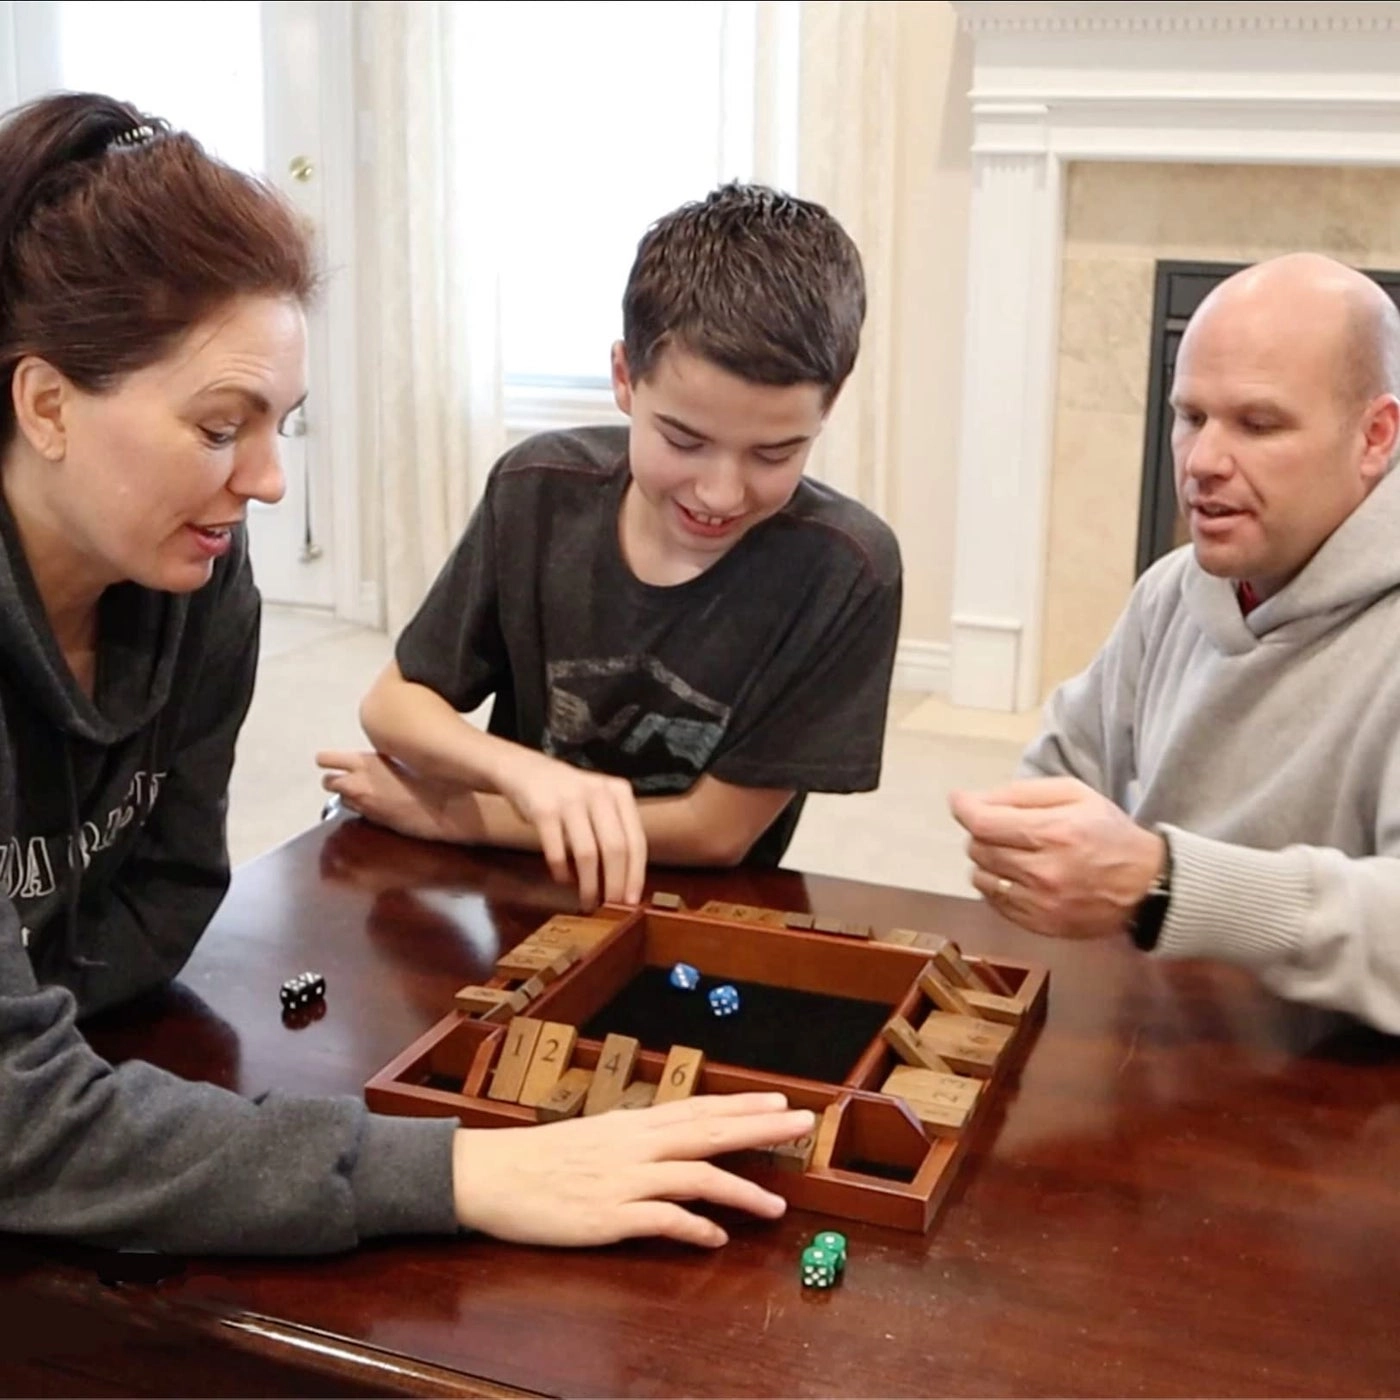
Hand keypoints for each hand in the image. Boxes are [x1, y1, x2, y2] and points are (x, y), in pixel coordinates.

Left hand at [316, 750, 457, 842]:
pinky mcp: (372, 821)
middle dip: (335, 780)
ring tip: (368, 793)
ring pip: (340, 799)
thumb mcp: (403, 758)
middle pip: (327, 781)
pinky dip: (363, 808)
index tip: (333, 761)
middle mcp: (357, 784)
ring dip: (348, 796)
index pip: (326, 758)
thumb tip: (375, 760)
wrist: (445, 806)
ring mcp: (363, 805)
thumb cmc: (432, 778)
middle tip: (351, 779)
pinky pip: (358, 812)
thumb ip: (381, 760)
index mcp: (364, 762)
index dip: (328, 760)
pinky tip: (381, 806)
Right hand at [451, 1093, 814, 1247]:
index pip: (700, 1108)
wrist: (490, 1175)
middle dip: (762, 1128)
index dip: (743, 1105)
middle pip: (712, 1131)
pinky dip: (695, 1229)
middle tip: (804, 1124)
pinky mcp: (610, 1216)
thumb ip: (635, 1139)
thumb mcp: (594, 1135)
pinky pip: (664, 1221)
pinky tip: (716, 1239)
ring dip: (742, 1190)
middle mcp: (636, 1145)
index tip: (781, 1101)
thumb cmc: (539, 1157)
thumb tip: (670, 1140)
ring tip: (776, 1206)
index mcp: (633, 1123)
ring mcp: (625, 1179)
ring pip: (698, 1176)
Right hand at [495, 747, 646, 907]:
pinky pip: (557, 851)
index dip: (636, 875)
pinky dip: (562, 871)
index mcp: (619, 792)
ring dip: (589, 885)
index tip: (632, 902)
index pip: (636, 840)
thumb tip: (626, 883)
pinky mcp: (543, 809)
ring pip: (588, 854)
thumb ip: (614, 831)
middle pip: (616, 849)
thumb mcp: (599, 802)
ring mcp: (570, 800)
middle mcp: (599, 792)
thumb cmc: (568, 795)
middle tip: (611, 908)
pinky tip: (563, 879)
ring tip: (588, 902)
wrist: (524, 769)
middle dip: (615, 885)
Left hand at [948, 776, 1164, 938]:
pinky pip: (995, 902)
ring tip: (1011, 853)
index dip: (964, 808)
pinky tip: (1017, 876)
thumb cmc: (1108, 832)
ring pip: (981, 877)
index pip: (983, 823)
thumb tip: (974, 800)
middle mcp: (1043, 870)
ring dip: (986, 861)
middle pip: (978, 848)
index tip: (960, 801)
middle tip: (1000, 827)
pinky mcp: (1040, 925)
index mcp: (1054, 832)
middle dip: (982, 832)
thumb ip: (1022, 793)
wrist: (1146, 887)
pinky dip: (997, 885)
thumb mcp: (1075, 794)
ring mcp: (1040, 903)